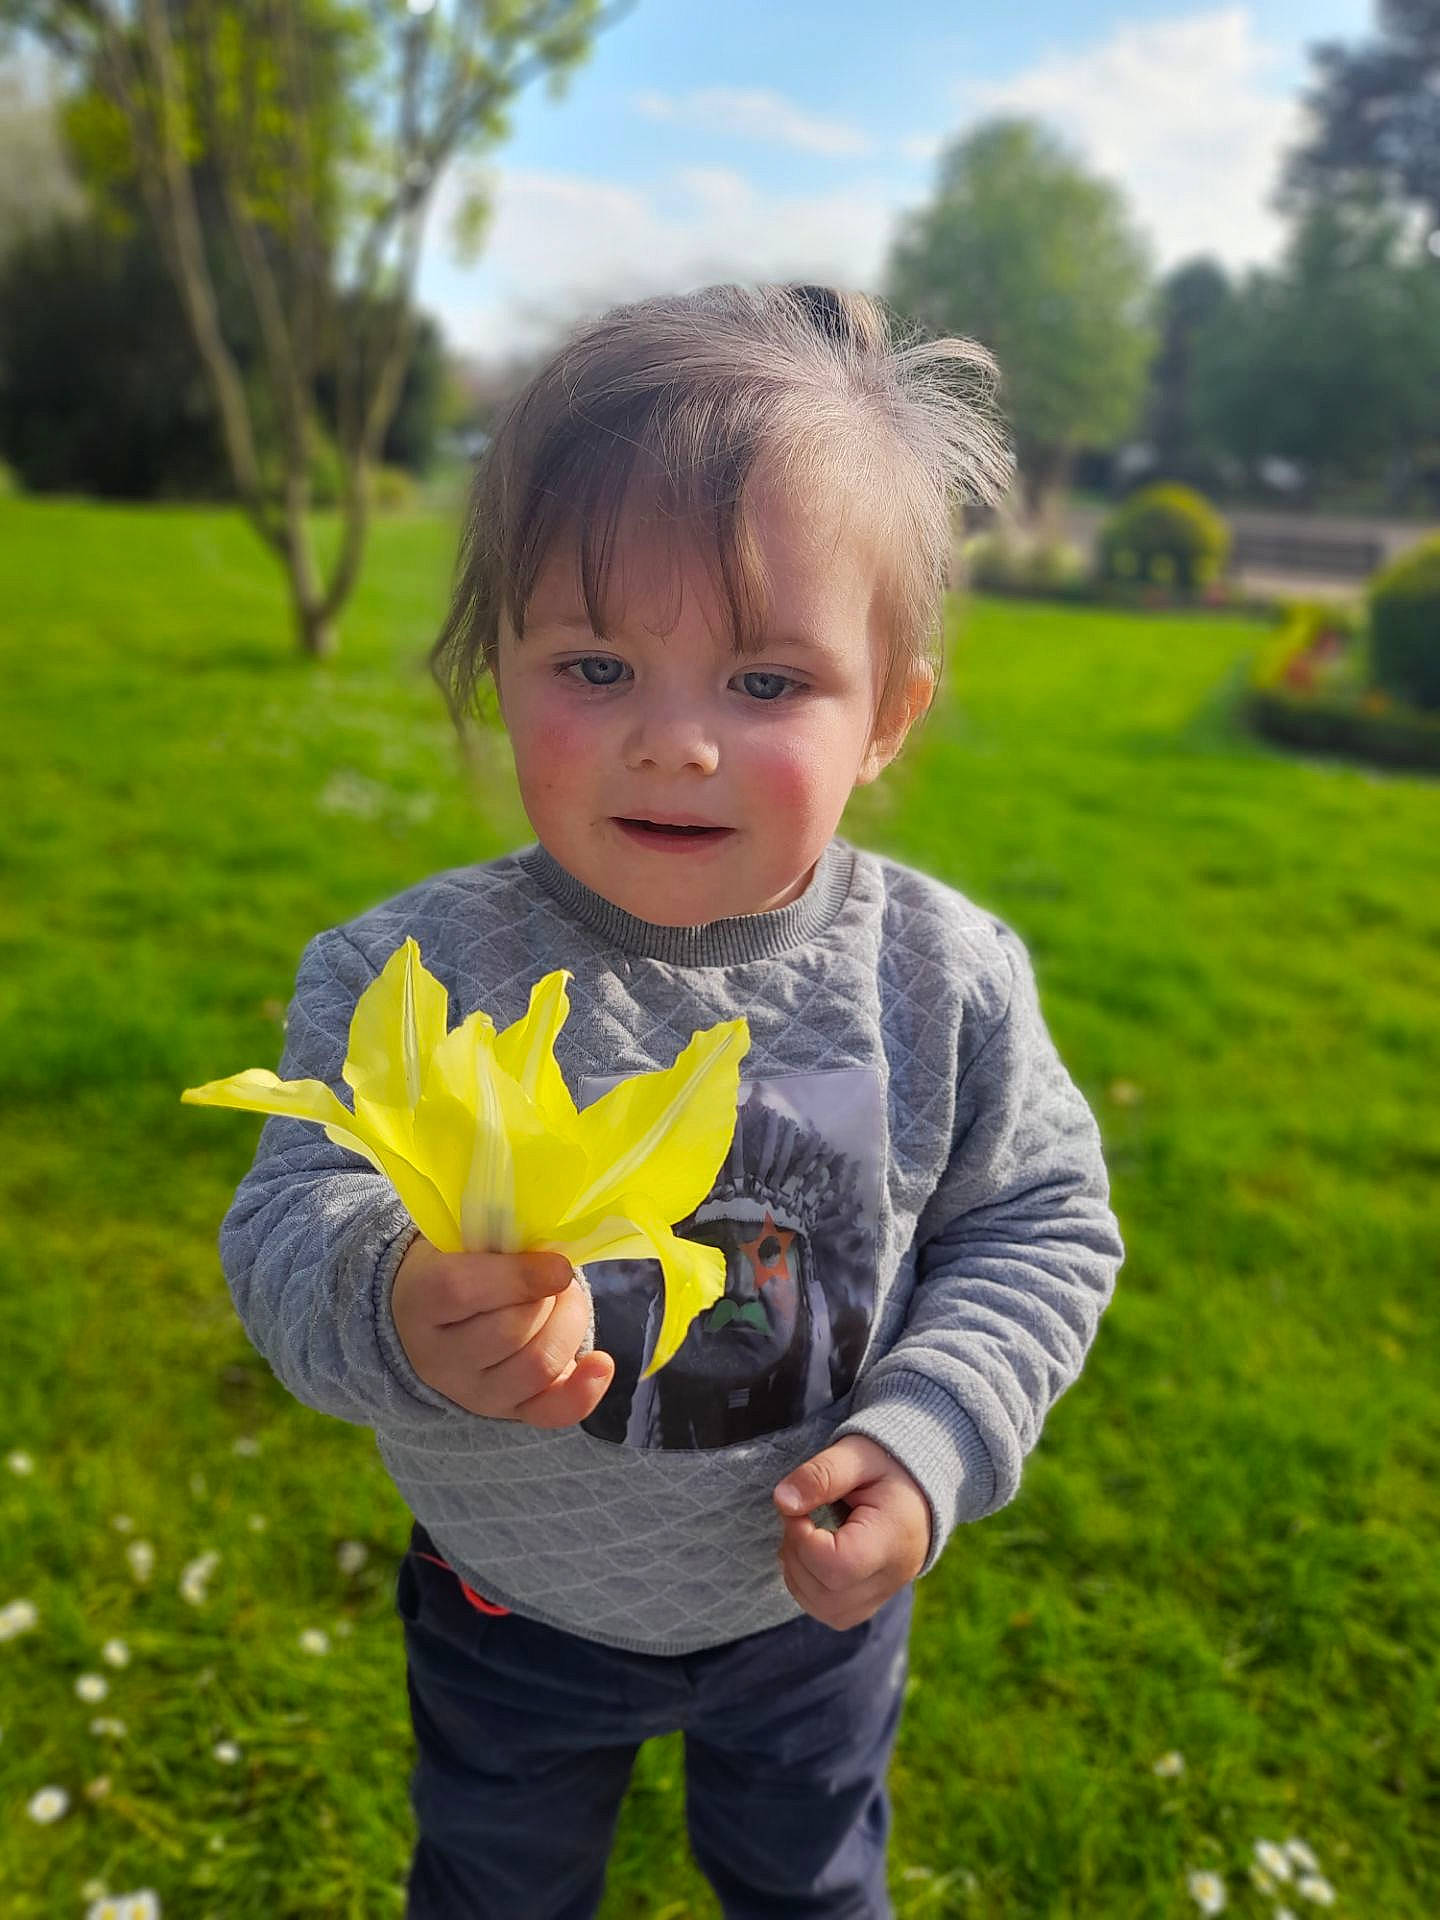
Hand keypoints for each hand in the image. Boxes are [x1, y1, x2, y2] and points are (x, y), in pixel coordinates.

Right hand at [392, 1237, 613, 1427]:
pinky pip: (551, 1412)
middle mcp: (439, 1358)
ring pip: (539, 1366)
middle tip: (560, 1275)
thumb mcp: (462, 1241)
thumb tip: (555, 1255)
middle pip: (512, 1331)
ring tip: (567, 1302)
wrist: (429, 1318)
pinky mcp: (507, 1411)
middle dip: (553, 1298)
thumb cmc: (458, 1264)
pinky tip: (601, 1363)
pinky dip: (584, 1390)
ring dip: (570, 1326)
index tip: (558, 1264)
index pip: (462, 1290)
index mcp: (419, 1300)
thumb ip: (500, 1241)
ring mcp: (472, 1392)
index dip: (519, 1276)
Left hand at [773, 1436, 930, 1630]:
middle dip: (796, 1555)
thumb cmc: (887, 1466)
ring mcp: (882, 1595)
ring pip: (824, 1609)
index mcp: (892, 1538)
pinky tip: (810, 1554)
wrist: (919, 1487)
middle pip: (827, 1595)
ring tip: (804, 1534)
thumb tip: (782, 1501)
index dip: (803, 1540)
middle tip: (799, 1517)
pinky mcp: (869, 1602)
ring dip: (798, 1573)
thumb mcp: (856, 1454)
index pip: (838, 1566)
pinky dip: (807, 1587)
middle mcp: (891, 1577)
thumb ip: (820, 1475)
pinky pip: (830, 1613)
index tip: (797, 1508)